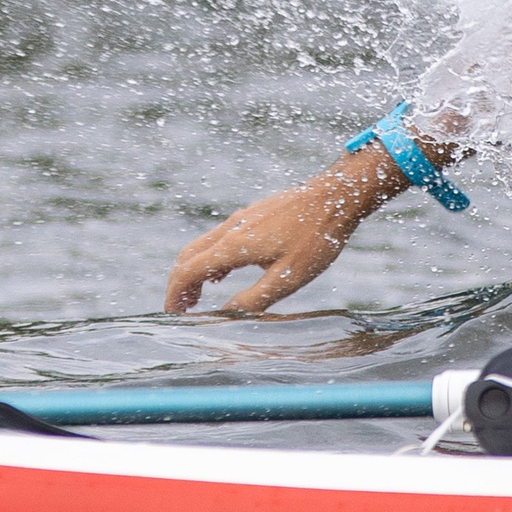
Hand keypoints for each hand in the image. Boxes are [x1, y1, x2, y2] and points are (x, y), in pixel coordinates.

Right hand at [163, 149, 395, 314]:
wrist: (337, 195)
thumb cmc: (316, 237)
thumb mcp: (289, 277)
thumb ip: (255, 299)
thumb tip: (226, 316)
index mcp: (234, 245)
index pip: (188, 271)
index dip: (176, 295)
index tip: (174, 316)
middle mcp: (231, 228)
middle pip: (188, 257)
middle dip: (179, 285)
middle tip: (182, 310)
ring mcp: (242, 219)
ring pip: (202, 246)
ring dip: (194, 272)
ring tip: (198, 297)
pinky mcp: (254, 215)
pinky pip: (219, 238)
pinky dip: (210, 259)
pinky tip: (223, 274)